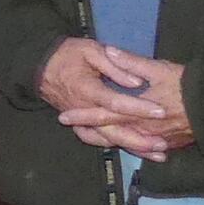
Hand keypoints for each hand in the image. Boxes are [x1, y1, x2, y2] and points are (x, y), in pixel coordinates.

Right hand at [40, 39, 174, 160]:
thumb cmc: (67, 54)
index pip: (116, 102)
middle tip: (163, 145)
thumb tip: (137, 82)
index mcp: (88, 90)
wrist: (40, 66)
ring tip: (156, 155)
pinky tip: (134, 151)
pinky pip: (99, 140)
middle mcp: (85, 110)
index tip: (161, 111)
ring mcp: (82, 120)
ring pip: (109, 139)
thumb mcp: (90, 50)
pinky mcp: (81, 123)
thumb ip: (114, 65)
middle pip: (114, 131)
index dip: (139, 107)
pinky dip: (117, 146)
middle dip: (139, 140)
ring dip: (133, 148)